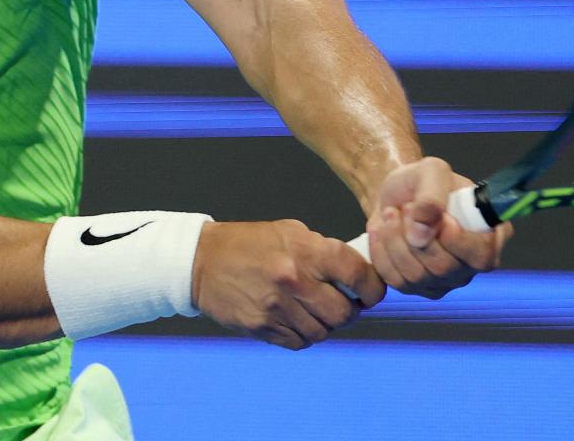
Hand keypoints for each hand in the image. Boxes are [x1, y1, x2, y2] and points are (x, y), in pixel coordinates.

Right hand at [190, 219, 384, 349]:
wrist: (201, 262)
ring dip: (325, 325)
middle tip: (343, 304)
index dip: (373, 288)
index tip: (371, 292)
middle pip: (345, 313)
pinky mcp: (262, 328)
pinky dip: (304, 335)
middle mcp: (294, 280)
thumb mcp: (290, 232)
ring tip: (314, 311)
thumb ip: (323, 250)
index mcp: (306, 251)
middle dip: (350, 311)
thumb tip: (356, 272)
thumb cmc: (249, 243)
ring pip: (323, 332)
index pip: (358, 274)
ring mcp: (277, 308)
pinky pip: (299, 342)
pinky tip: (296, 320)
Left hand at [366, 156, 511, 298]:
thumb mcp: (431, 171)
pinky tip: (381, 231)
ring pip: (416, 276)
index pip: (483, 256)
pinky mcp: (416, 287)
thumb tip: (422, 233)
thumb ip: (432, 197)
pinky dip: (381, 252)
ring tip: (391, 213)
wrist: (394, 195)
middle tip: (406, 206)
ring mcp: (443, 280)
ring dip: (395, 239)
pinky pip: (394, 280)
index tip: (442, 218)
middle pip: (444, 268)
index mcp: (489, 235)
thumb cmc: (421, 182)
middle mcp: (469, 264)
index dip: (459, 241)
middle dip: (416, 234)